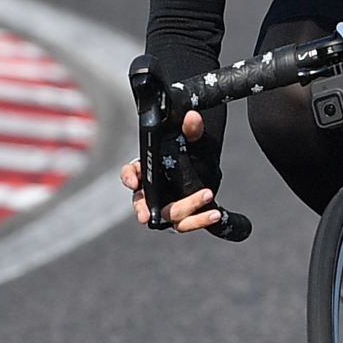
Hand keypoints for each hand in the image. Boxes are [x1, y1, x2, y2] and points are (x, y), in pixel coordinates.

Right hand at [118, 109, 226, 230]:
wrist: (205, 168)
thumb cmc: (190, 153)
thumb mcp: (192, 140)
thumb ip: (191, 130)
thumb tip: (193, 118)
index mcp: (147, 170)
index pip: (130, 173)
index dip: (129, 177)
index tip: (134, 181)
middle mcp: (152, 191)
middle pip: (143, 201)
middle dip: (142, 207)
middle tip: (146, 213)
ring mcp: (166, 206)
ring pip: (166, 216)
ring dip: (181, 213)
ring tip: (202, 201)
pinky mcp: (181, 217)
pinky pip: (186, 223)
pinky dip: (199, 220)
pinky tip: (213, 214)